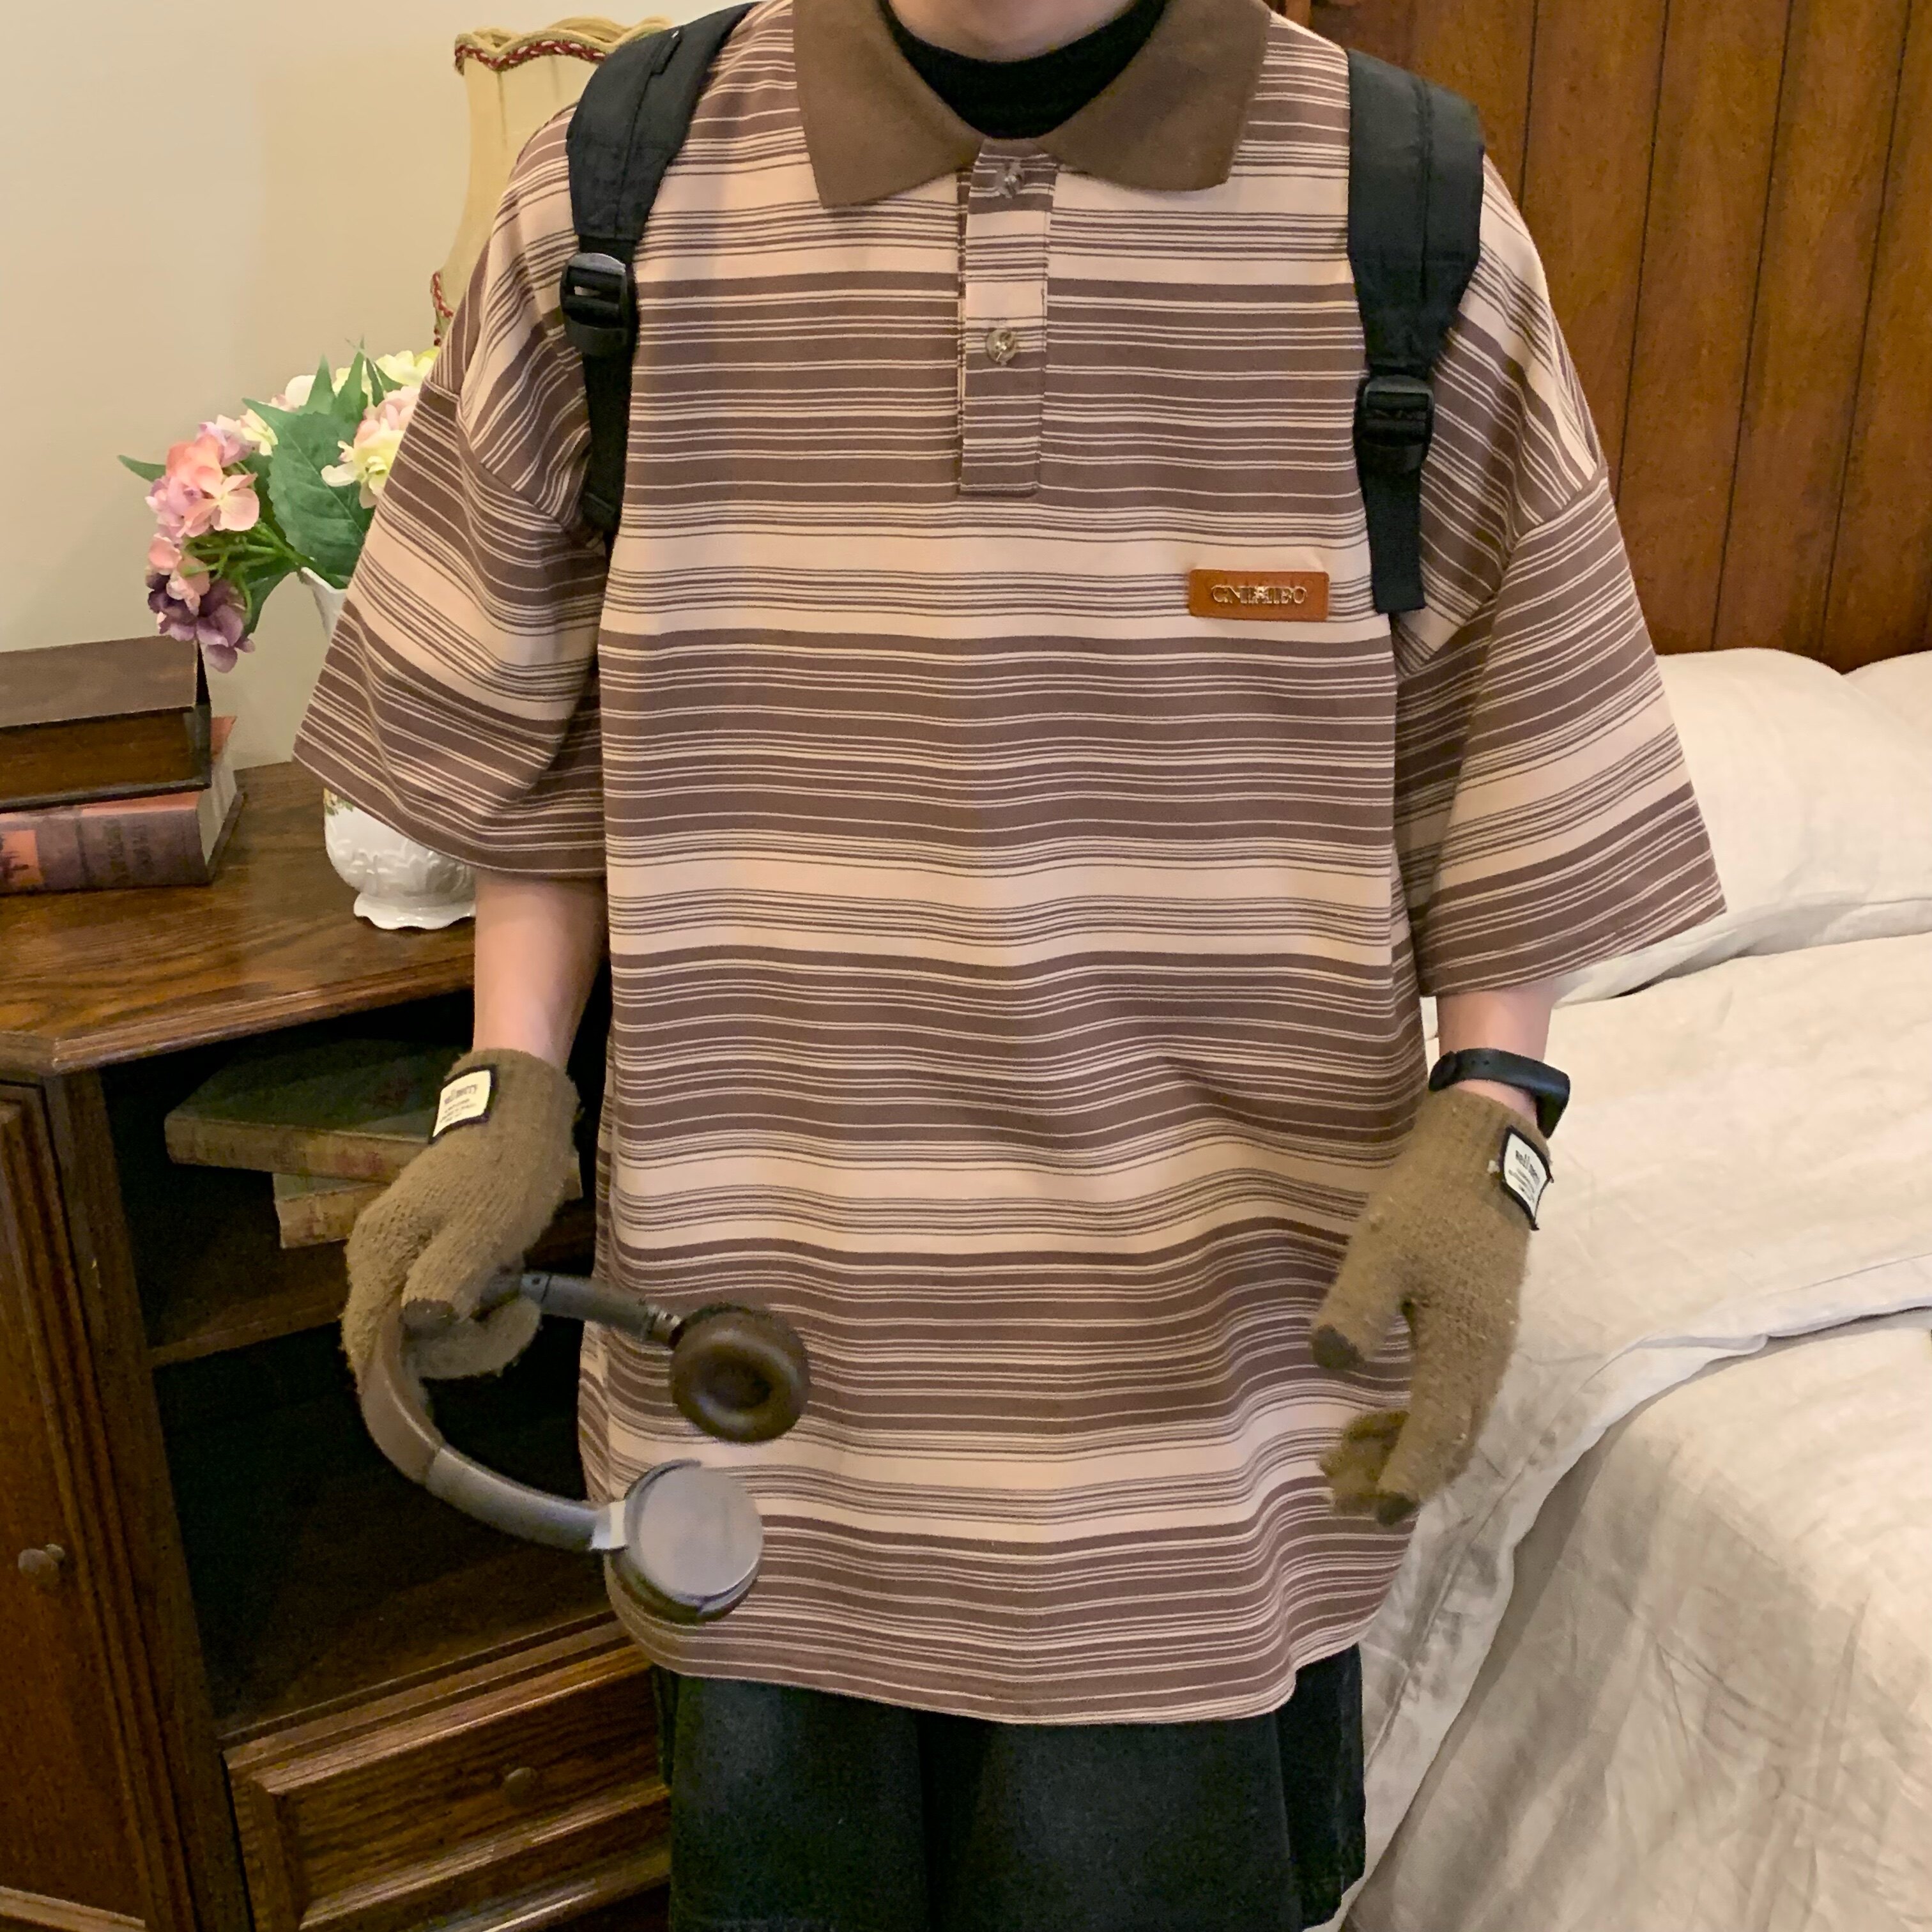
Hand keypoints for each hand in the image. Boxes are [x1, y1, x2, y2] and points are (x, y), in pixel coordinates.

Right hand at [341, 1047, 579, 1387]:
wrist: (517, 1114)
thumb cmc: (504, 1170)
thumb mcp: (484, 1229)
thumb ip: (444, 1281)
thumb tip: (414, 1330)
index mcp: (380, 1254)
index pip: (368, 1344)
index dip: (410, 1375)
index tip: (467, 1366)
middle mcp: (376, 1257)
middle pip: (398, 1340)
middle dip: (462, 1346)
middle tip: (521, 1315)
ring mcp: (398, 1252)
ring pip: (422, 1323)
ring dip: (473, 1328)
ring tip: (520, 1297)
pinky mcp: (425, 1247)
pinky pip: (438, 1299)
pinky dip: (474, 1307)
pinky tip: (507, 1285)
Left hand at [1310, 1085, 1547, 1524]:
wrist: (1482, 1157)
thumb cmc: (1428, 1203)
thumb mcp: (1380, 1249)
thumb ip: (1356, 1308)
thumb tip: (1329, 1361)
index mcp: (1464, 1353)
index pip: (1437, 1439)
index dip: (1403, 1480)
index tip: (1368, 1512)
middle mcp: (1484, 1364)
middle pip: (1445, 1446)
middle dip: (1392, 1478)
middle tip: (1334, 1496)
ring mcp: (1485, 1350)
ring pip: (1448, 1426)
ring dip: (1398, 1452)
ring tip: (1338, 1463)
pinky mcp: (1476, 1333)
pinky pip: (1448, 1399)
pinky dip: (1411, 1421)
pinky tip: (1371, 1418)